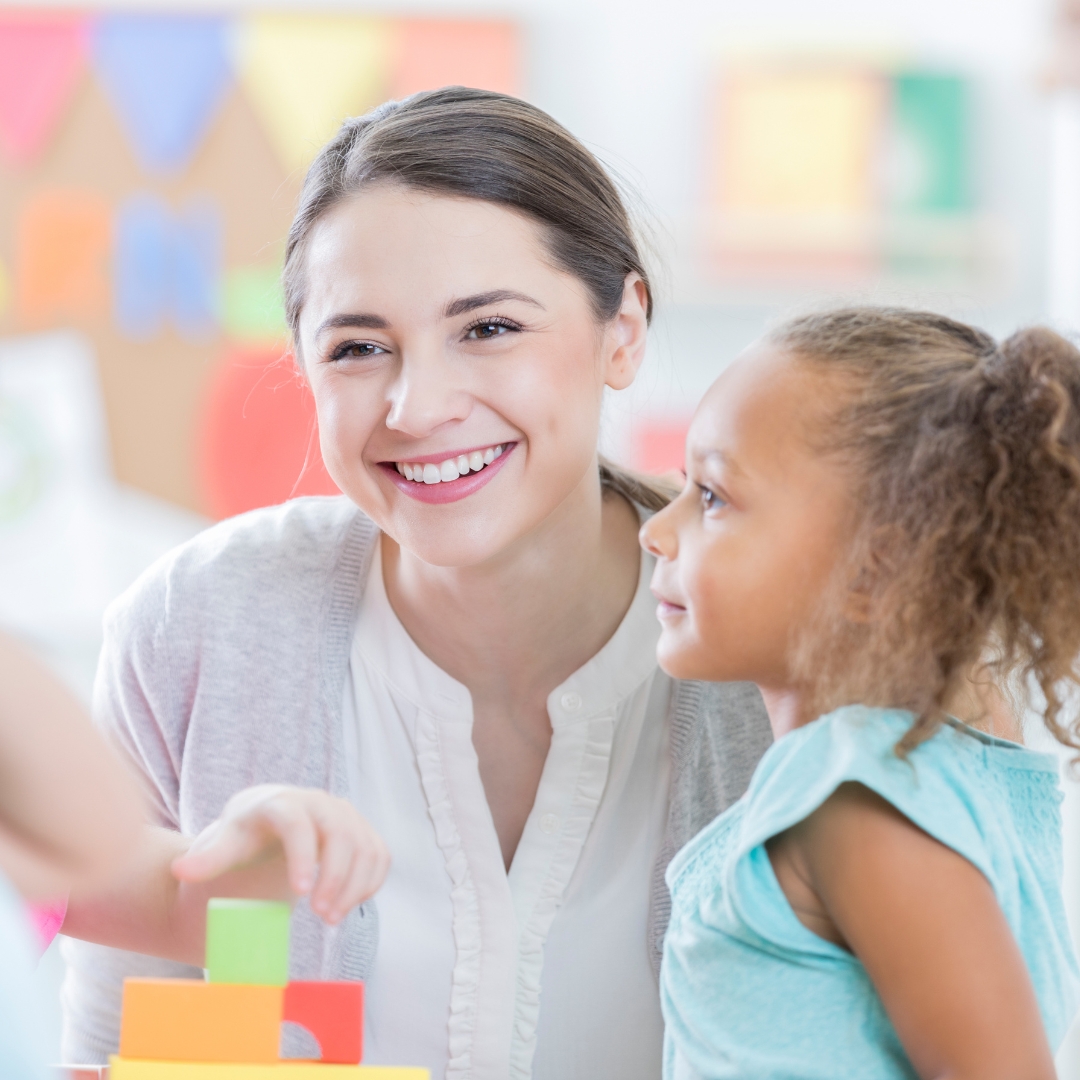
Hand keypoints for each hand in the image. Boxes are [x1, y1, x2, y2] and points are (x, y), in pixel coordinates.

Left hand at [170, 785, 389, 923]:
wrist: (264, 831)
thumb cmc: (240, 840)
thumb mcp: (222, 847)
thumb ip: (207, 858)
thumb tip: (182, 869)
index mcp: (280, 802)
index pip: (298, 823)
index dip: (304, 856)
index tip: (302, 894)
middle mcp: (318, 802)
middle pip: (341, 833)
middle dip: (336, 877)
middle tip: (321, 917)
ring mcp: (345, 815)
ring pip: (365, 846)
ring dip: (355, 886)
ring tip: (331, 918)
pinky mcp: (362, 832)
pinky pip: (379, 855)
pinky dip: (370, 882)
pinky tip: (348, 904)